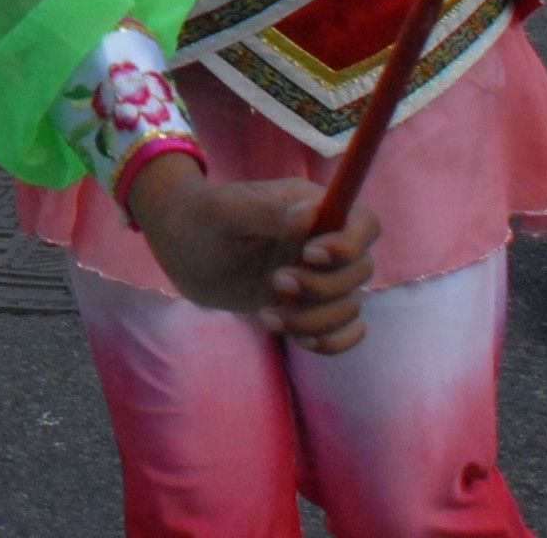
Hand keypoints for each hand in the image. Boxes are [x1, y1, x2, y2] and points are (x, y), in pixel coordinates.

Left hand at [126, 153, 376, 351]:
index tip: (310, 255)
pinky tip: (295, 337)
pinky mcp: (311, 306)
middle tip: (276, 282)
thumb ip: (265, 211)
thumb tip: (310, 215)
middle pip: (360, 270)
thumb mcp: (223, 210)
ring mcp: (321, 275)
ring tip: (267, 316)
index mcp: (311, 207)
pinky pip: (347, 330)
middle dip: (322, 286)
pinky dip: (330, 341)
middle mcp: (325, 241)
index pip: (364, 223)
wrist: (182, 250)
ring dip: (315, 320)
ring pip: (351, 305)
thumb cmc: (199, 218)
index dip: (349, 243)